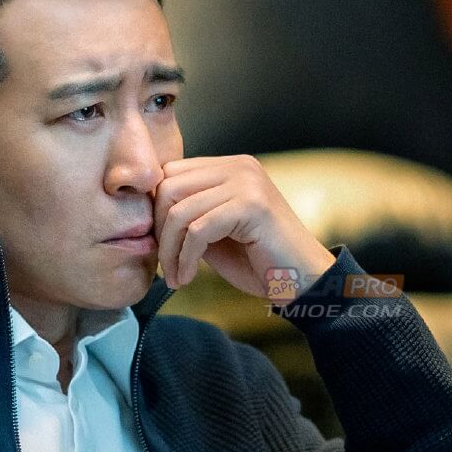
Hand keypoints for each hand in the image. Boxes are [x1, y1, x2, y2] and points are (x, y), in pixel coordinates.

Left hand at [154, 154, 336, 297]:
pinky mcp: (252, 205)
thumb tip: (146, 215)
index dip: (156, 211)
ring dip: (170, 250)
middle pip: (168, 186)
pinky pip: (198, 230)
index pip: (171, 173)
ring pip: (180, 209)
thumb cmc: (260, 262)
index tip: (161, 246)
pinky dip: (185, 258)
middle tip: (165, 264)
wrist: (305, 284)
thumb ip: (189, 216)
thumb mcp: (215, 234)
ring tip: (176, 277)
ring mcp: (247, 182)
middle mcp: (239, 166)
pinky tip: (187, 279)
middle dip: (159, 230)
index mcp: (231, 167)